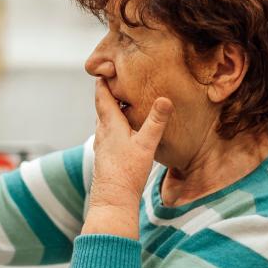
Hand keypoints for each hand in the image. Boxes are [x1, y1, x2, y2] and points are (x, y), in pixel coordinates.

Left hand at [83, 79, 172, 238]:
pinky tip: (126, 131)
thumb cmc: (127, 172)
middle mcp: (102, 132)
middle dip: (110, 92)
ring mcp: (103, 145)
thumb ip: (156, 121)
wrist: (113, 201)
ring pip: (106, 120)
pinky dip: (116, 124)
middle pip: (103, 106)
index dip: (103, 80)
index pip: (102, 95)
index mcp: (109, 124)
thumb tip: (165, 98)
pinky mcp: (106, 157)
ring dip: (114, 109)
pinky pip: (110, 133)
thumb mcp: (146, 144)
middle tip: (120, 78)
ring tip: (126, 101)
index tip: (107, 66)